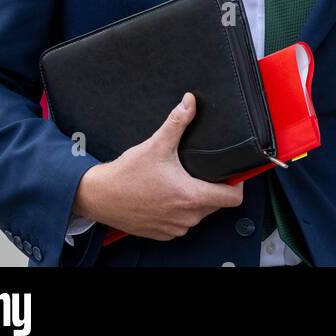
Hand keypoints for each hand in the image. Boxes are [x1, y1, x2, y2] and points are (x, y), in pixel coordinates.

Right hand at [72, 92, 244, 239]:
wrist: (98, 197)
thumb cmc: (126, 175)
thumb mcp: (156, 145)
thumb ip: (177, 122)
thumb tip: (190, 101)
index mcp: (191, 197)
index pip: (233, 198)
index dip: (238, 184)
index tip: (232, 172)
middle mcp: (186, 217)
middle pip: (217, 204)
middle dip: (214, 188)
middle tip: (202, 171)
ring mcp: (174, 228)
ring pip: (199, 215)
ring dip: (196, 200)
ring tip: (183, 181)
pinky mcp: (162, 234)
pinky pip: (182, 223)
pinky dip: (180, 211)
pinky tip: (169, 195)